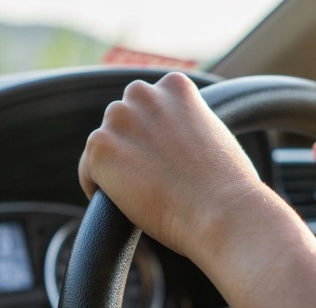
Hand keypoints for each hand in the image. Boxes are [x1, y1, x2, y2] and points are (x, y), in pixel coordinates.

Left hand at [79, 72, 263, 257]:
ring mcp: (119, 119)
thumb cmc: (227, 188)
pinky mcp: (100, 148)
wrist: (222, 212)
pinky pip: (88, 171)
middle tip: (150, 179)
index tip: (161, 160)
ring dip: (116, 167)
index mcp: (175, 86)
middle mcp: (143, 94)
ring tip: (141, 194)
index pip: (148, 107)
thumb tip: (174, 144)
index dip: (153, 137)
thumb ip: (188, 127)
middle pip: (122, 121)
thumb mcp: (214, 137)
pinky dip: (99, 189)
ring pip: (105, 146)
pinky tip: (123, 204)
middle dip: (131, 147)